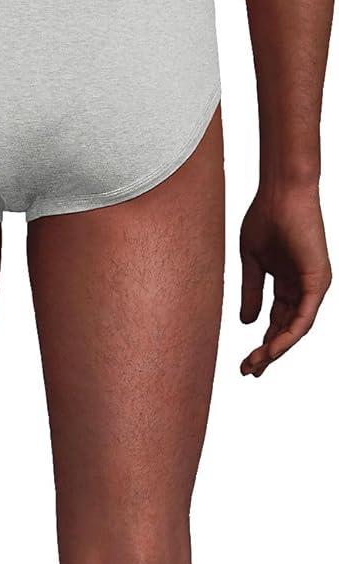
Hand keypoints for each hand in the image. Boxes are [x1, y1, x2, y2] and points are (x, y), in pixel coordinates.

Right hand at [239, 185, 330, 376]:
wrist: (281, 191)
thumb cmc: (266, 216)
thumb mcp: (253, 262)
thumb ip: (251, 292)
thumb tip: (246, 322)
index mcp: (288, 282)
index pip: (277, 321)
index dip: (261, 343)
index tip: (245, 362)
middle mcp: (303, 287)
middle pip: (286, 330)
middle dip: (267, 353)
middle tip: (249, 372)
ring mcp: (312, 285)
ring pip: (296, 329)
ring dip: (276, 350)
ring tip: (257, 364)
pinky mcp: (317, 281)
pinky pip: (304, 318)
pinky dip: (289, 336)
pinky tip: (273, 350)